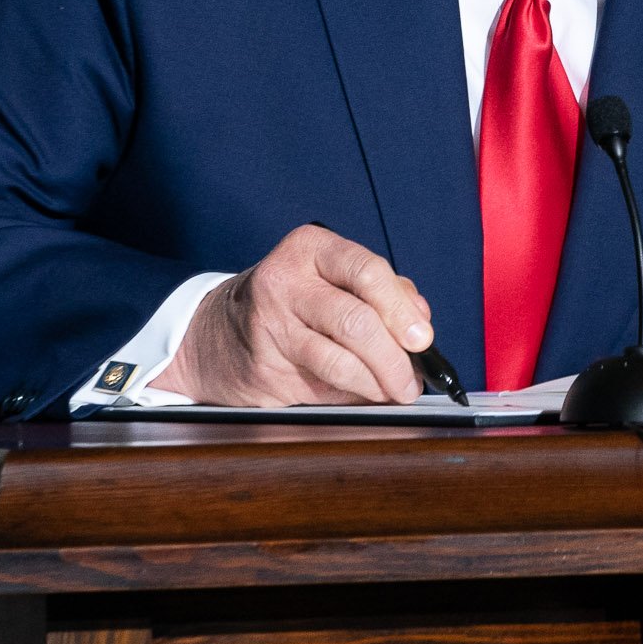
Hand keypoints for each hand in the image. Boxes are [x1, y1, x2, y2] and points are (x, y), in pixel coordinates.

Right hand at [147, 223, 434, 405]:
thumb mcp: (333, 277)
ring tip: (392, 391)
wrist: (220, 332)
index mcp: (311, 248)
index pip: (367, 271)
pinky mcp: (264, 367)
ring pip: (338, 361)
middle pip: (355, 321)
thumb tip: (419, 320)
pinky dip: (352, 395)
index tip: (422, 339)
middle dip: (394, 359)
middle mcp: (285, 282)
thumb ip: (384, 290)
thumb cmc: (295, 300)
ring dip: (376, 384)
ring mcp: (270, 326)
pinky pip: (322, 386)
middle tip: (411, 381)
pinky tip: (362, 394)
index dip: (400, 308)